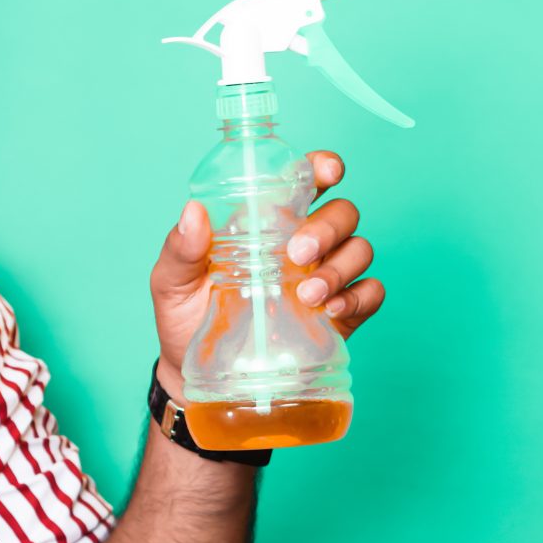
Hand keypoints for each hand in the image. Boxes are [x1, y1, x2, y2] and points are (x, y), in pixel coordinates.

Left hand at [150, 150, 386, 398]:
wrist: (197, 374)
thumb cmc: (185, 317)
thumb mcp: (171, 281)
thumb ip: (181, 248)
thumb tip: (193, 212)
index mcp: (266, 224)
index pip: (305, 182)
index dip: (322, 168)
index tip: (327, 172)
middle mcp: (303, 244)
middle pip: (342, 213)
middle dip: (327, 227)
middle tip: (296, 254)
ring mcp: (325, 277)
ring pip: (360, 250)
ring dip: (340, 267)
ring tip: (307, 296)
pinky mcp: (340, 314)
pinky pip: (371, 293)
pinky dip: (359, 296)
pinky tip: (331, 310)